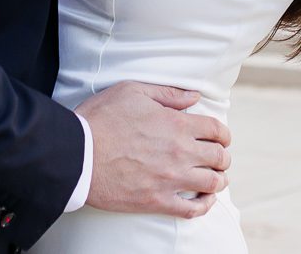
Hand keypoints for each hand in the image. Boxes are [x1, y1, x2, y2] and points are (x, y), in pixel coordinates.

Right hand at [75, 81, 230, 219]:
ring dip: (218, 180)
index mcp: (176, 124)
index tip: (220, 138)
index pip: (216, 130)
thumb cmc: (101, 118)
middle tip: (218, 158)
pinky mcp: (156, 201)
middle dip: (222, 157)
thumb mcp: (133, 91)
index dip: (223, 134)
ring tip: (215, 178)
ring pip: (212, 184)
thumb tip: (195, 96)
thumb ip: (168, 94)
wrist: (78, 154)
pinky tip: (204, 201)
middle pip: (219, 157)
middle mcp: (179, 153)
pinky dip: (204, 206)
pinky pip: (191, 210)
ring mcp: (170, 179)